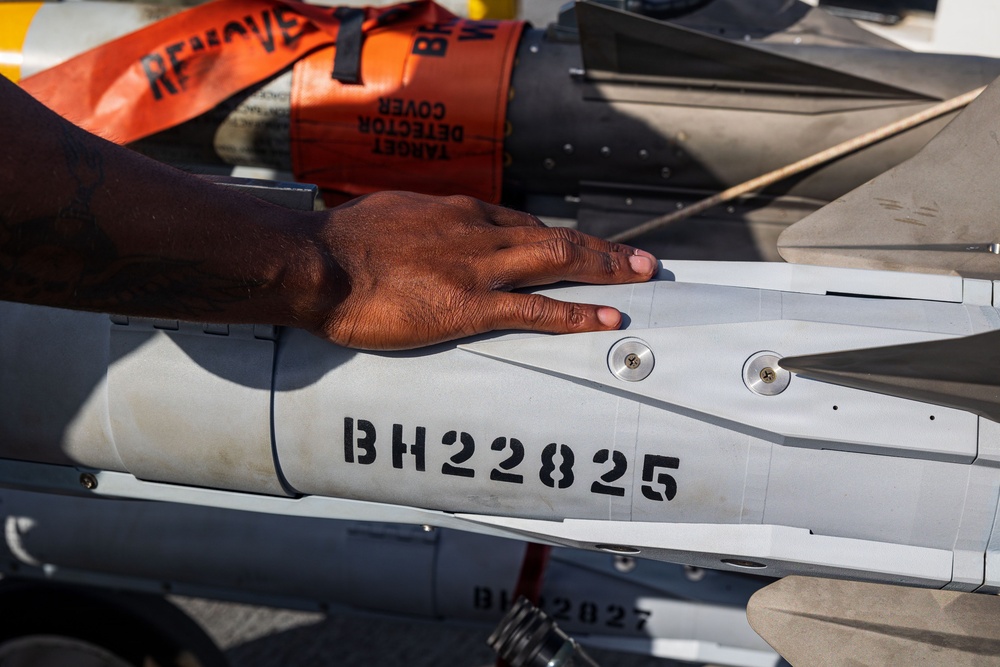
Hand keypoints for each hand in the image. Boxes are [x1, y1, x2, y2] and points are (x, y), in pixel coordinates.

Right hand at [306, 191, 657, 349]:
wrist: (317, 263)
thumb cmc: (342, 244)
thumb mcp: (391, 217)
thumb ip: (424, 225)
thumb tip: (430, 232)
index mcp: (459, 214)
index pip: (526, 223)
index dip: (562, 237)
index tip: (583, 245)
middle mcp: (478, 232)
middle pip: (556, 237)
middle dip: (603, 250)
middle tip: (641, 259)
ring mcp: (477, 268)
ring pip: (558, 262)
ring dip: (604, 271)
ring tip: (640, 279)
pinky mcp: (467, 306)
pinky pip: (534, 309)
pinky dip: (576, 314)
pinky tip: (604, 318)